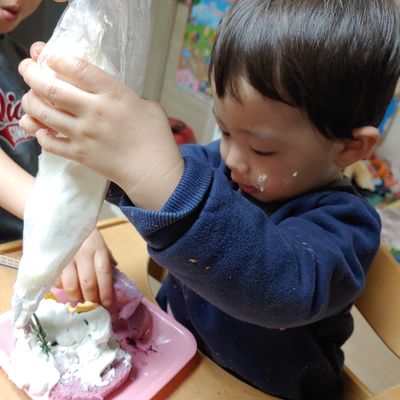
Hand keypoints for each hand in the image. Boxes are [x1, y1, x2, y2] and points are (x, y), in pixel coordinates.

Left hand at [19, 51, 183, 210]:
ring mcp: (83, 134)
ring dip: (30, 102)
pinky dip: (39, 133)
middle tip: (26, 68)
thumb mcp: (150, 106)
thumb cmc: (156, 138)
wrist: (153, 172)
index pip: (76, 68)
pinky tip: (42, 129)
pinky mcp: (79, 154)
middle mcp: (93, 111)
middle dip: (31, 73)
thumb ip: (127, 96)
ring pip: (43, 113)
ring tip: (31, 97)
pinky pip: (48, 142)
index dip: (57, 57)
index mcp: (113, 94)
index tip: (51, 55)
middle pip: (50, 88)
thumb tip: (111, 95)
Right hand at [54, 229, 114, 307]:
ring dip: (76, 297)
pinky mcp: (52, 260)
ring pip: (70, 285)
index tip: (107, 304)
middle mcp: (82, 253)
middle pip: (88, 282)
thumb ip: (107, 259)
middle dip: (91, 299)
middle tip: (93, 307)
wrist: (64, 220)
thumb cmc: (86, 236)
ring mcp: (66, 257)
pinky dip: (61, 288)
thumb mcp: (100, 244)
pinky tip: (65, 289)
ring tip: (79, 302)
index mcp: (98, 249)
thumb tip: (115, 274)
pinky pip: (56, 279)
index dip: (106, 291)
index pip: (104, 273)